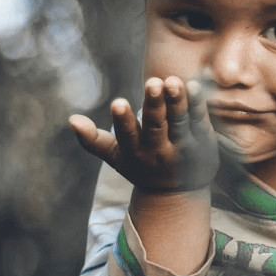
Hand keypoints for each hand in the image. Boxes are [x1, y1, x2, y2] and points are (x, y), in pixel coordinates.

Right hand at [69, 76, 218, 192]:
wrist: (178, 193)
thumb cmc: (141, 166)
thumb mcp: (115, 157)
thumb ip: (92, 139)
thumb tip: (71, 119)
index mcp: (135, 152)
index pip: (128, 135)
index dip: (123, 120)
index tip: (118, 103)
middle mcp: (159, 150)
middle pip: (157, 126)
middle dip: (154, 105)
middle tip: (153, 83)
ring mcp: (183, 147)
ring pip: (180, 122)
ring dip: (177, 101)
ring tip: (173, 81)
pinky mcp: (203, 141)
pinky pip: (200, 120)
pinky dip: (197, 104)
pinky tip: (193, 85)